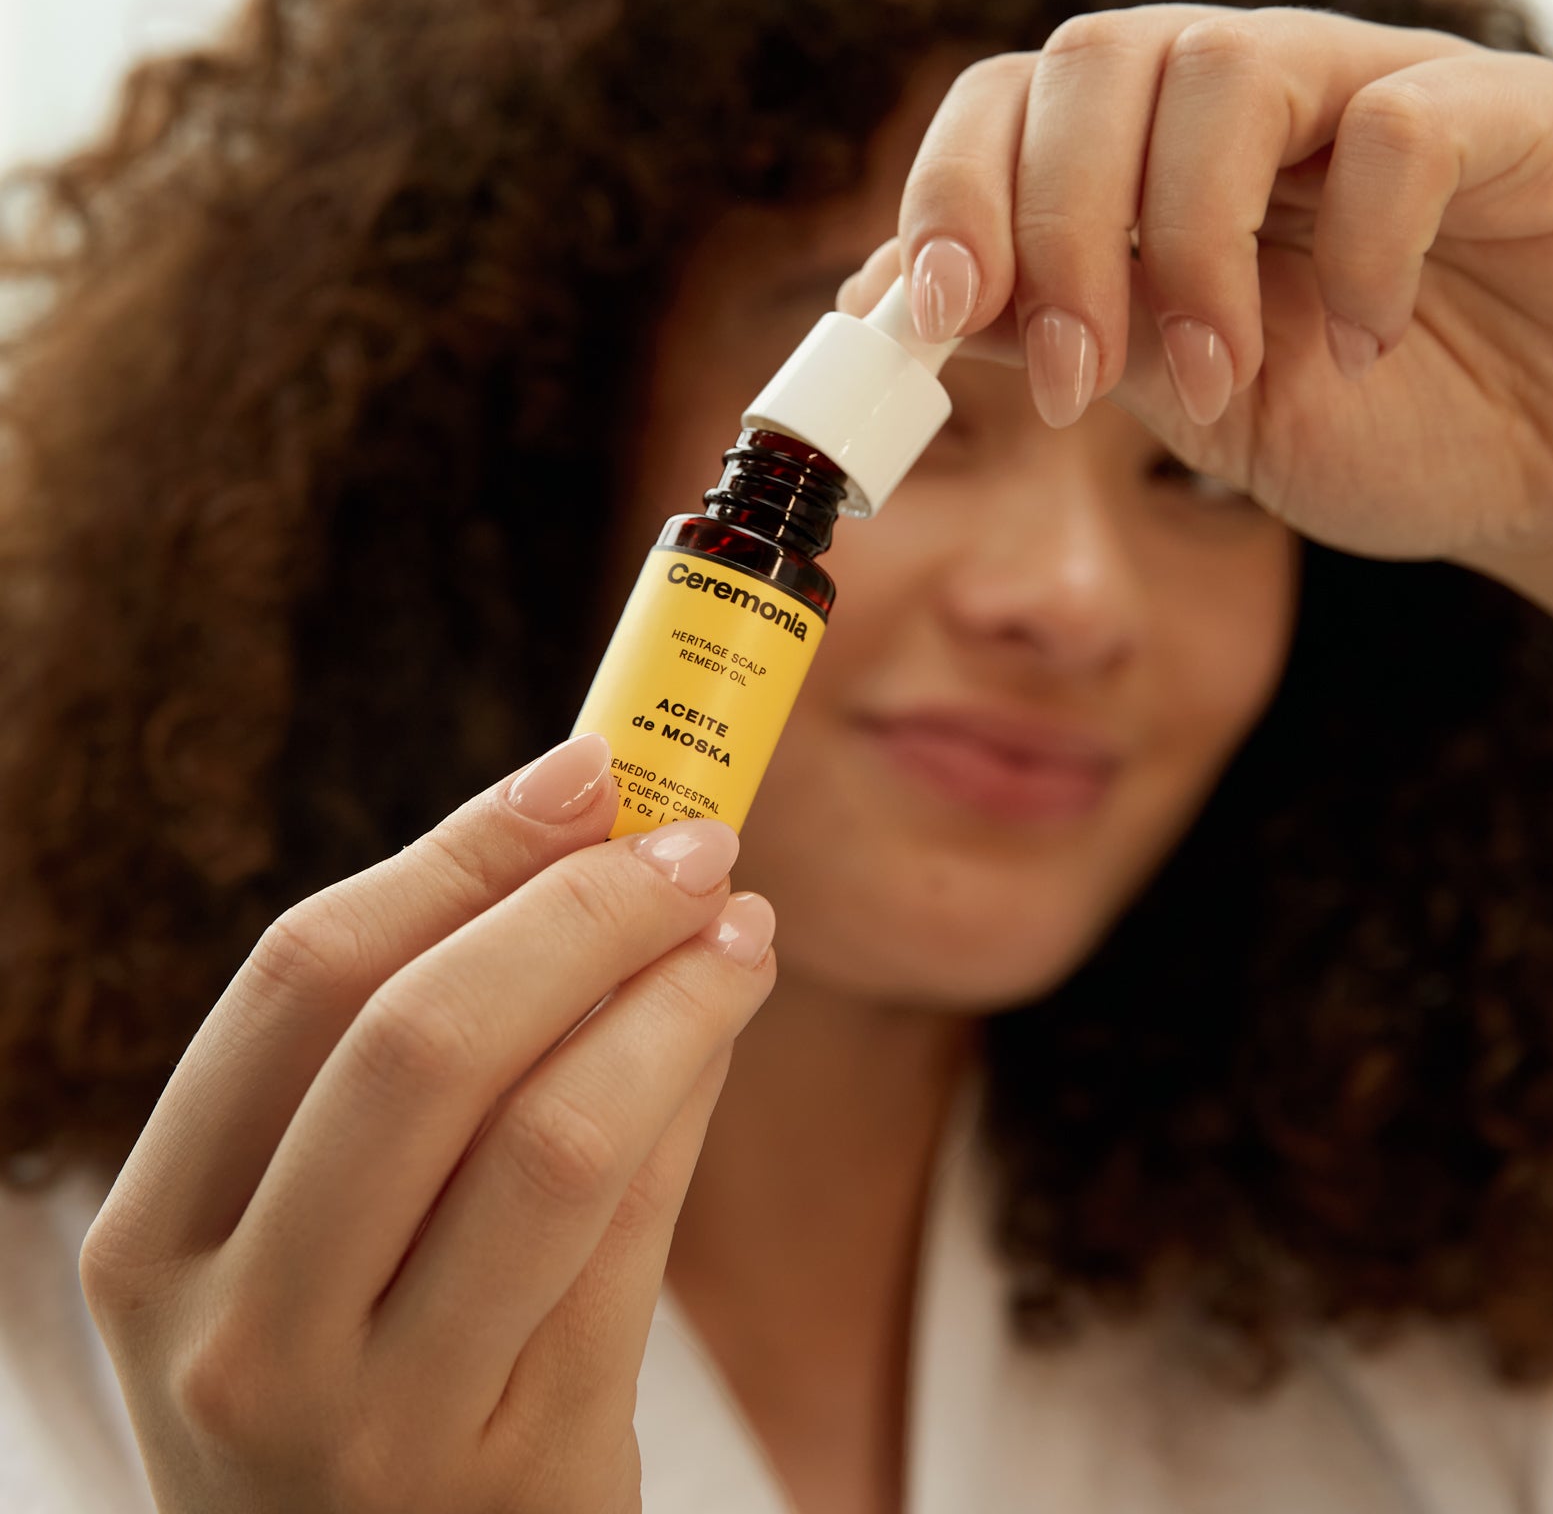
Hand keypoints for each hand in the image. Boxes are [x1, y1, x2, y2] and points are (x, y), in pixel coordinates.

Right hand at [80, 734, 774, 1513]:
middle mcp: (241, 1336)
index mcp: (155, 1237)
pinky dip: (693, 1100)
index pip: (306, 976)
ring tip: (739, 924)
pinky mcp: (524, 1480)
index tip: (586, 769)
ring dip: (672, 996)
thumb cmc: (337, 1377)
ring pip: (553, 1137)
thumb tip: (586, 843)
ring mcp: (377, 1426)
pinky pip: (636, 1241)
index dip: (462, 849)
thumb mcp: (300, 1240)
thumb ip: (401, 1065)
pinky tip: (724, 1028)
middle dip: (581, 908)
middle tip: (688, 838)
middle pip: (422, 1039)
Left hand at [844, 6, 1552, 597]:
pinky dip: (1363, 242)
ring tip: (1214, 381)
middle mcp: (1254, 94)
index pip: (1012, 98)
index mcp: (1156, 153)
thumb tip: (878, 301)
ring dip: (1189, 246)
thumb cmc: (1382, 418)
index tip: (931, 315)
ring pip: (1225, 69)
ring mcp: (1378, 85)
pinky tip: (1365, 338)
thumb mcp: (1181, 389)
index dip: (950, 191)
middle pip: (1096, 57)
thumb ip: (1049, 327)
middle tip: (1072, 382)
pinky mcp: (1509, 112)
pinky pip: (1405, 120)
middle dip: (1053, 228)